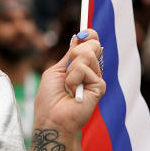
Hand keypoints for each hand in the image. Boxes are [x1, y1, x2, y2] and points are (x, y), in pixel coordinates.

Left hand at [30, 29, 105, 150]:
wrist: (52, 118)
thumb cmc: (49, 98)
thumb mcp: (55, 70)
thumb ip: (69, 56)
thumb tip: (78, 38)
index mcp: (79, 66)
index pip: (90, 45)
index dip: (90, 36)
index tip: (86, 32)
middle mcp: (90, 72)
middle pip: (92, 46)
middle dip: (77, 52)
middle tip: (68, 70)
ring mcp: (95, 79)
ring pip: (88, 56)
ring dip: (71, 70)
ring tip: (68, 85)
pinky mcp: (100, 87)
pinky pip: (86, 70)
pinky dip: (74, 78)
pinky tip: (74, 91)